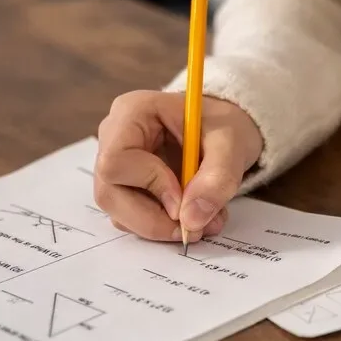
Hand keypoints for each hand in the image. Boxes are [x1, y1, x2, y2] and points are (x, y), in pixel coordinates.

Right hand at [93, 90, 262, 242]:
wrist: (223, 131)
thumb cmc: (222, 125)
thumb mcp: (231, 144)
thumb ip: (217, 178)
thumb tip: (191, 220)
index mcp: (131, 113)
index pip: (116, 160)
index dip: (150, 186)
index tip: (185, 200)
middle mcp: (114, 138)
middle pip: (109, 193)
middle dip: (153, 219)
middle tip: (194, 228)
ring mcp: (116, 165)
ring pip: (119, 212)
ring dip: (161, 226)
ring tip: (203, 221)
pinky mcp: (126, 187)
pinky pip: (131, 218)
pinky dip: (162, 226)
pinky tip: (192, 216)